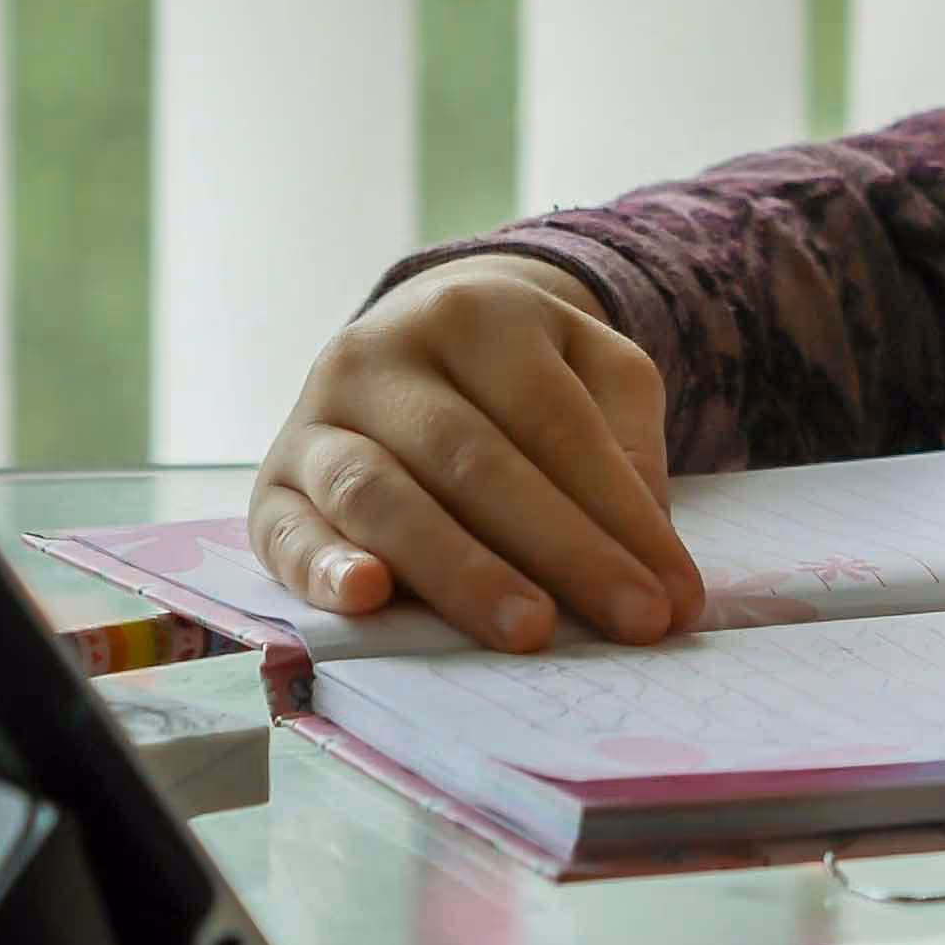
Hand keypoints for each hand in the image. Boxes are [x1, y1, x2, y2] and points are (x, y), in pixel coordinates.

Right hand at [248, 254, 705, 650]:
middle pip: (476, 460)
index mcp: (475, 312)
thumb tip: (646, 545)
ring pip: (382, 495)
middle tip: (630, 624)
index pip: (555, 420)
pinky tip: (371, 600)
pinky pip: (286, 532)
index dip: (619, 512)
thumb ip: (628, 441)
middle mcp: (381, 354)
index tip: (674, 597)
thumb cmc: (525, 372)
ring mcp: (315, 417)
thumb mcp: (595, 368)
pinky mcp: (269, 484)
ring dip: (459, 571)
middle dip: (562, 551)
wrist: (415, 335)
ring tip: (531, 631)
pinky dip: (324, 568)